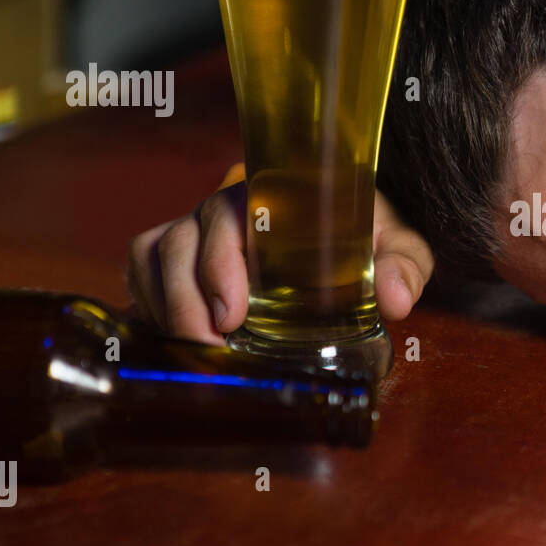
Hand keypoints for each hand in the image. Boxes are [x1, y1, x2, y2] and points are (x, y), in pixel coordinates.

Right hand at [126, 166, 434, 344]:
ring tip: (196, 351)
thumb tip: (396, 301)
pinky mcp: (180, 257)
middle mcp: (228, 209)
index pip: (230, 212)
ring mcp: (198, 231)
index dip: (219, 261)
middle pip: (181, 239)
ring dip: (166, 305)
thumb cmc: (367, 234)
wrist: (352, 231)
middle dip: (188, 298)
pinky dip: (147, 301)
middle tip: (213, 346)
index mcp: (275, 194)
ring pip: (155, 254)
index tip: (232, 314)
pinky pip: (142, 268)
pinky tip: (170, 338)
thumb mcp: (397, 245)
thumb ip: (402, 266)